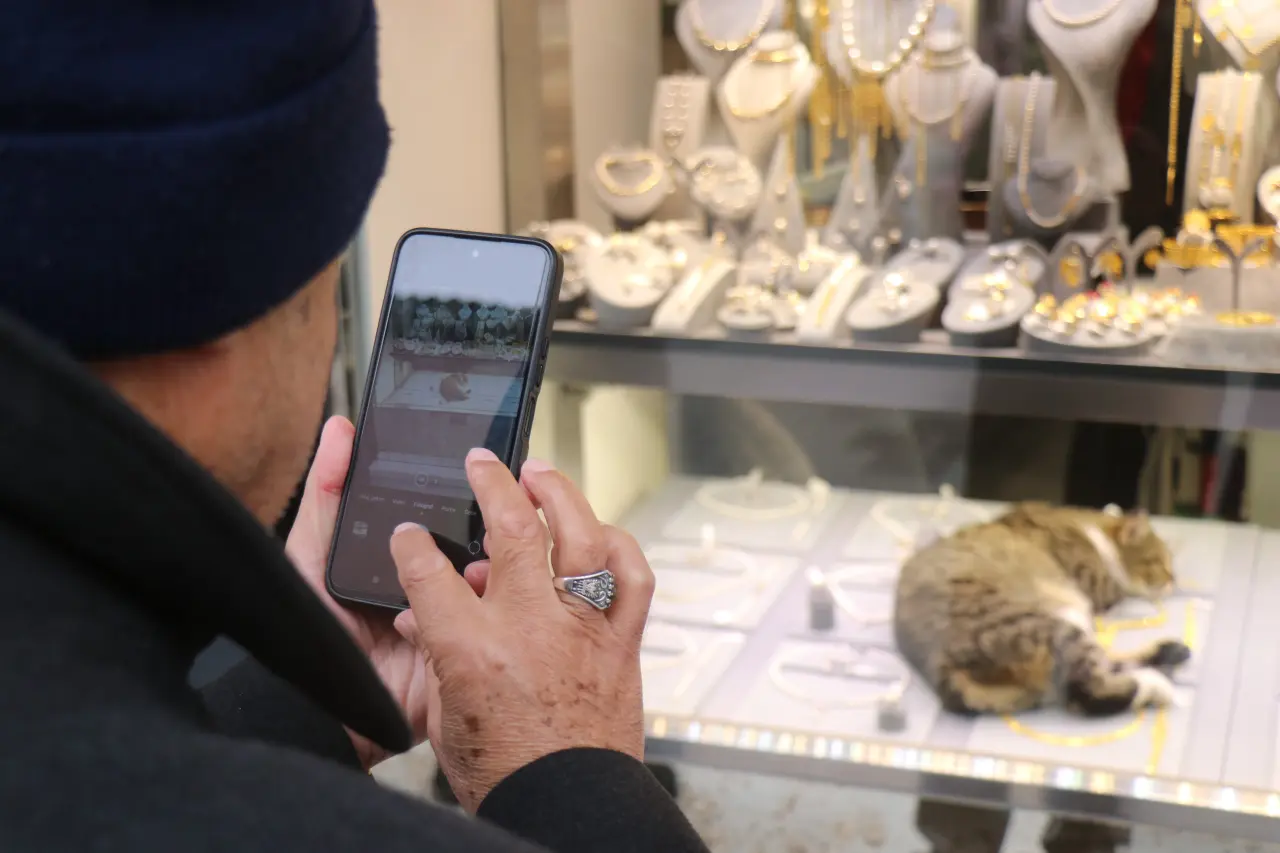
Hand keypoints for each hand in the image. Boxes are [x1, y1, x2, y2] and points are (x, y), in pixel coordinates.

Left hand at [284, 416, 485, 768]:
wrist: (305, 705)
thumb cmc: (302, 632)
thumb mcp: (309, 553)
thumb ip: (327, 494)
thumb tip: (340, 428)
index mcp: (403, 565)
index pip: (443, 524)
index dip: (464, 500)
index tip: (482, 472)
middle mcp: (430, 592)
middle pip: (474, 552)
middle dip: (487, 532)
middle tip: (492, 514)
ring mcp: (449, 627)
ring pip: (489, 591)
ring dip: (490, 572)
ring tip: (481, 560)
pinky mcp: (461, 663)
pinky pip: (486, 635)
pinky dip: (487, 616)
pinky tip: (480, 597)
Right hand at [390, 448, 654, 811]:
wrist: (570, 805)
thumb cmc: (508, 772)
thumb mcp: (446, 716)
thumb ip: (438, 654)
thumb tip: (423, 616)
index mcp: (474, 651)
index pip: (429, 573)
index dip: (410, 545)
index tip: (408, 534)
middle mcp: (531, 628)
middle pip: (510, 529)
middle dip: (490, 483)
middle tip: (482, 463)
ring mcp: (582, 629)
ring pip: (580, 538)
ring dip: (560, 496)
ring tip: (542, 475)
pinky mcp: (620, 641)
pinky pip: (633, 578)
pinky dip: (620, 548)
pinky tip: (601, 534)